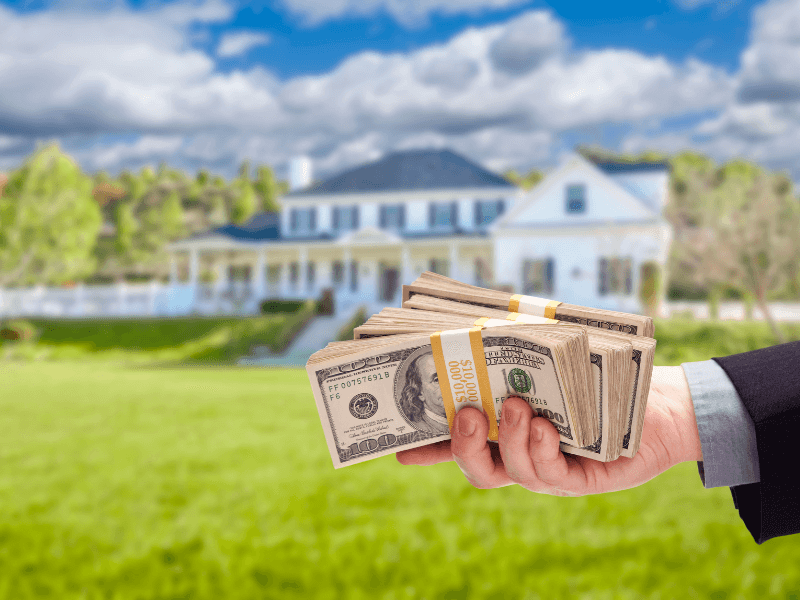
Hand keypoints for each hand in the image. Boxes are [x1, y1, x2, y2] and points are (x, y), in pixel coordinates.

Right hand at [396, 366, 702, 495]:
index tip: (398, 447)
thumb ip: (519, 348)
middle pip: (477, 467)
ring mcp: (547, 469)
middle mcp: (520, 455)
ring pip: (510, 470)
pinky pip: (550, 472)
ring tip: (517, 407)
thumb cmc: (599, 375)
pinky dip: (541, 449)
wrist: (658, 402)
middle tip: (464, 412)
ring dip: (507, 438)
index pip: (458, 443)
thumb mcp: (554, 358)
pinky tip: (545, 426)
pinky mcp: (579, 478)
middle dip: (461, 445)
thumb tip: (483, 316)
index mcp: (506, 431)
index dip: (428, 448)